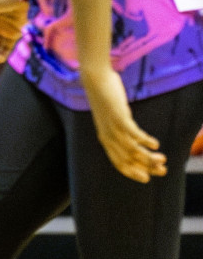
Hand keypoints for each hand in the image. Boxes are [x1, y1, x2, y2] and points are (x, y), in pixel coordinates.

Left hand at [82, 65, 165, 182]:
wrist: (95, 80)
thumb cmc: (106, 99)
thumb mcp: (113, 118)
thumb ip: (122, 129)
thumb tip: (134, 140)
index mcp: (105, 139)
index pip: (118, 163)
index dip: (132, 172)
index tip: (147, 178)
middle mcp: (108, 136)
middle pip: (127, 159)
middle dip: (145, 168)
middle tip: (162, 172)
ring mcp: (112, 127)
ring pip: (131, 149)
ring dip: (148, 156)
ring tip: (162, 159)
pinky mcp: (119, 116)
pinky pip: (132, 133)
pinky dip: (144, 140)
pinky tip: (155, 144)